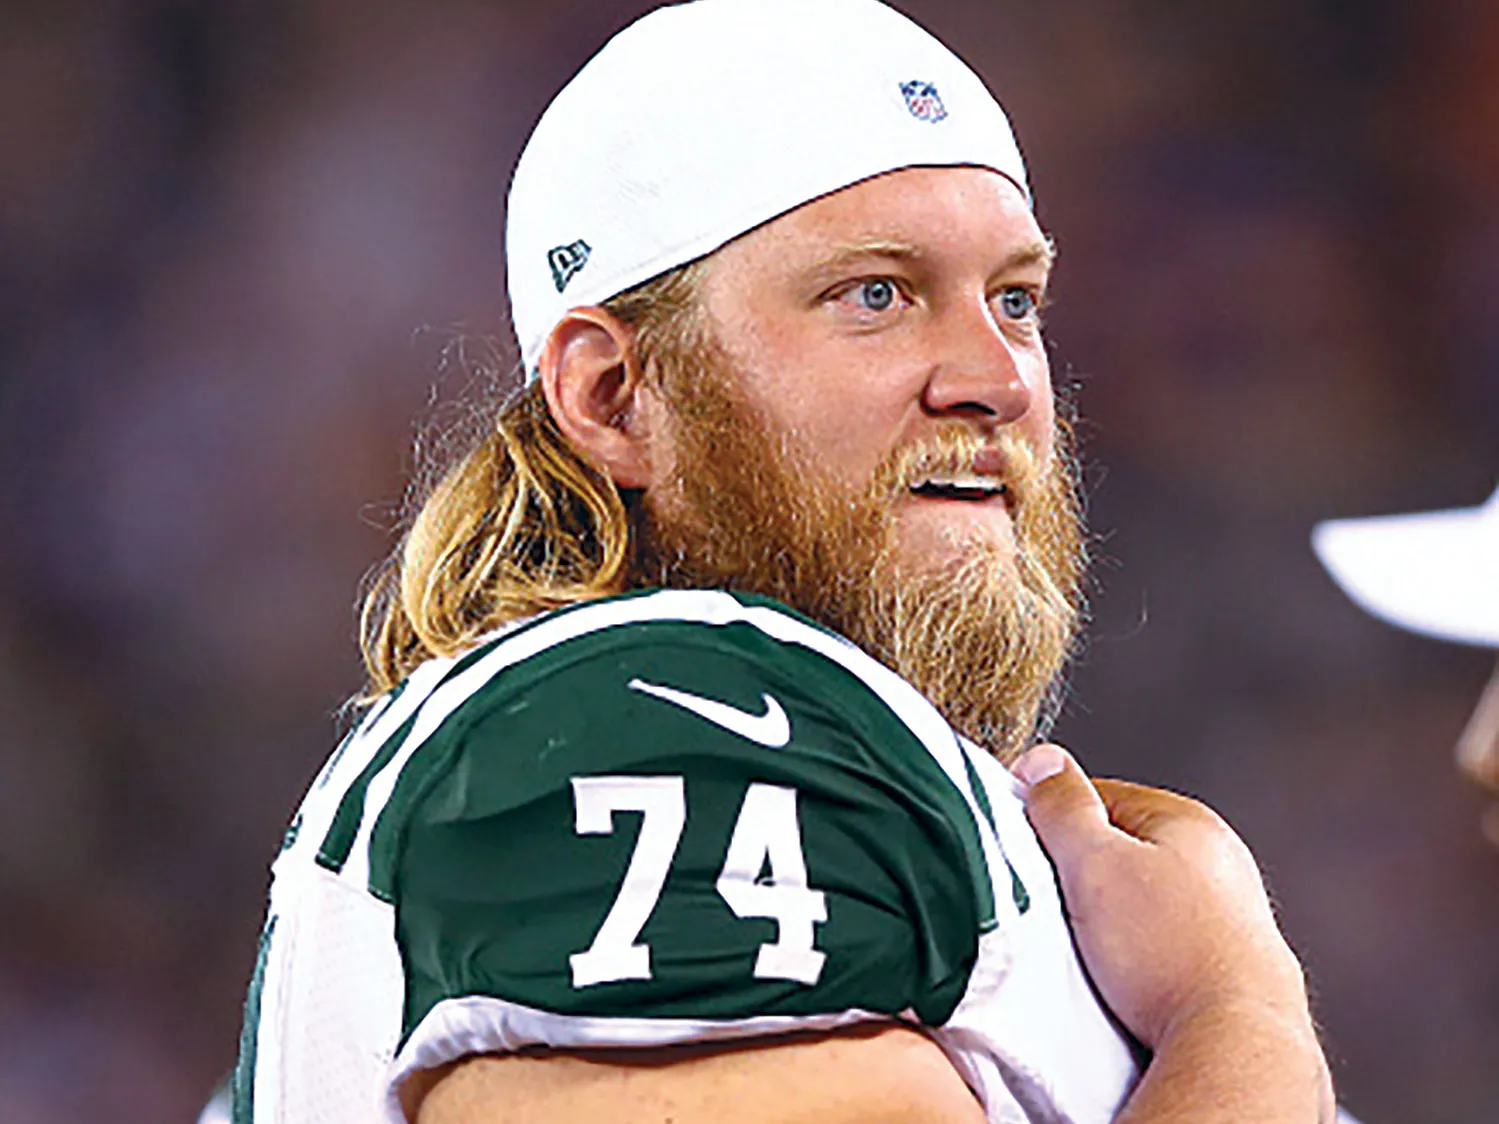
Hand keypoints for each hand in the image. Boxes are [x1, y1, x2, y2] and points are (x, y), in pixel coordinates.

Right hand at [1012, 744, 1308, 1050]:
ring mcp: (1230, 913)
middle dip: (1083, 872)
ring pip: (1143, 897)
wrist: (1234, 1040)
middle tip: (1053, 903)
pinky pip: (1164, 940)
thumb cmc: (1167, 951)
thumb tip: (1043, 761)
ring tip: (1088, 946)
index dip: (1053, 820)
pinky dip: (1139, 952)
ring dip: (1110, 916)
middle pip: (1123, 848)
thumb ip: (1063, 807)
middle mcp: (1218, 859)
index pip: (1098, 796)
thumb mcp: (1094, 863)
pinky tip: (1124, 975)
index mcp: (1187, 821)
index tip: (1028, 851)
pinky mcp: (1231, 962)